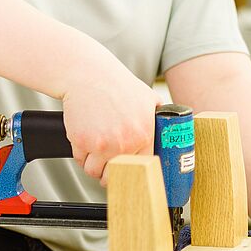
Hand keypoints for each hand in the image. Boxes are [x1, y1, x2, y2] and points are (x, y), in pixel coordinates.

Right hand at [58, 53, 159, 181]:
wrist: (89, 75)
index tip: (128, 168)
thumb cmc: (118, 85)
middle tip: (107, 162)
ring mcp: (102, 143)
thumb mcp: (149, 98)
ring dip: (93, 165)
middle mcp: (124, 143)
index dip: (134, 169)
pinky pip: (80, 159)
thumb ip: (159, 118)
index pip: (142, 167)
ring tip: (95, 151)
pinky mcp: (82, 141)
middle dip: (110, 172)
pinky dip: (81, 153)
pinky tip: (85, 139)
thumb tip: (171, 130)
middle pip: (115, 175)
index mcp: (144, 134)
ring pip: (94, 171)